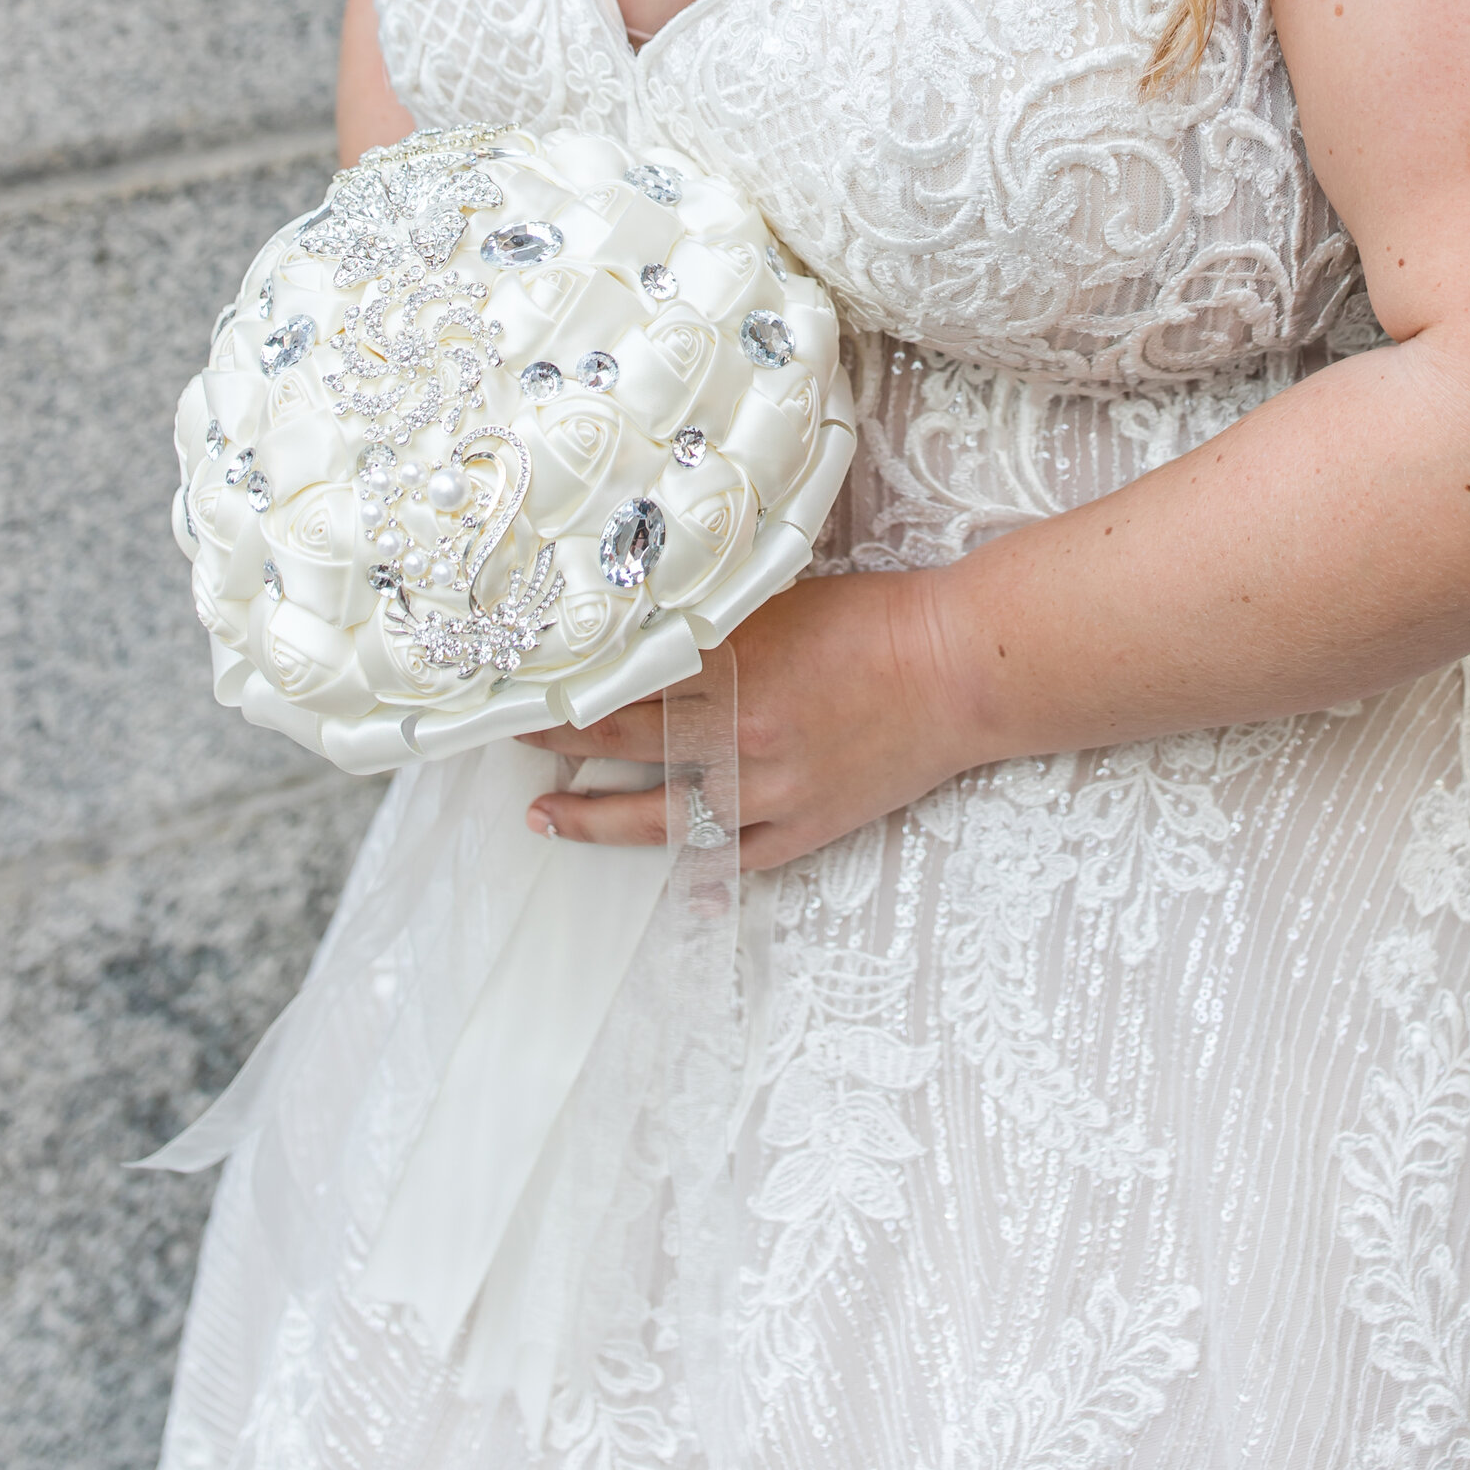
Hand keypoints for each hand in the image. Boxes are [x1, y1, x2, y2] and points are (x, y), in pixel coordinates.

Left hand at [519, 567, 965, 870]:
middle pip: (625, 742)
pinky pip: (736, 859)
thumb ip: (714, 619)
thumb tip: (649, 623)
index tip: (517, 686)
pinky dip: (696, 867)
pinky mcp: (807, 826)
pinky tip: (663, 871)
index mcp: (729, 667)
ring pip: (661, 815)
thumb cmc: (878, 618)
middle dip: (558, 743)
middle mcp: (737, 735)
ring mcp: (770, 791)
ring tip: (545, 815)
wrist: (961, 667)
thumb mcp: (780, 598)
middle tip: (509, 743)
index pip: (619, 684)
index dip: (561, 690)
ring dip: (596, 816)